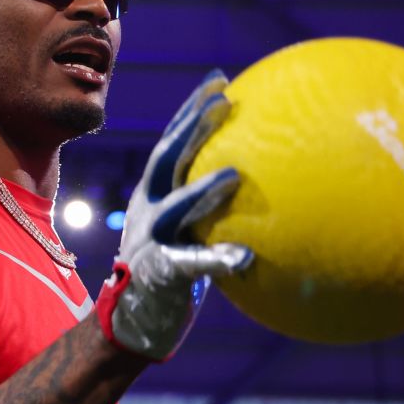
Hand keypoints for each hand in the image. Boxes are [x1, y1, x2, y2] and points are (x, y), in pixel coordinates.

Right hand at [95, 70, 252, 360]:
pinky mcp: (160, 275)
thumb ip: (213, 212)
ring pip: (175, 208)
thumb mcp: (188, 234)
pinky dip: (217, 259)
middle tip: (224, 101)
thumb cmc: (171, 276)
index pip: (171, 142)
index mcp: (152, 195)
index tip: (220, 79)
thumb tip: (273, 188)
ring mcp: (149, 242)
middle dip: (192, 128)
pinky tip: (247, 258)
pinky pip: (191, 265)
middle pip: (166, 160)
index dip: (191, 109)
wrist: (130, 325)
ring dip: (202, 189)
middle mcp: (147, 211)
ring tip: (235, 174)